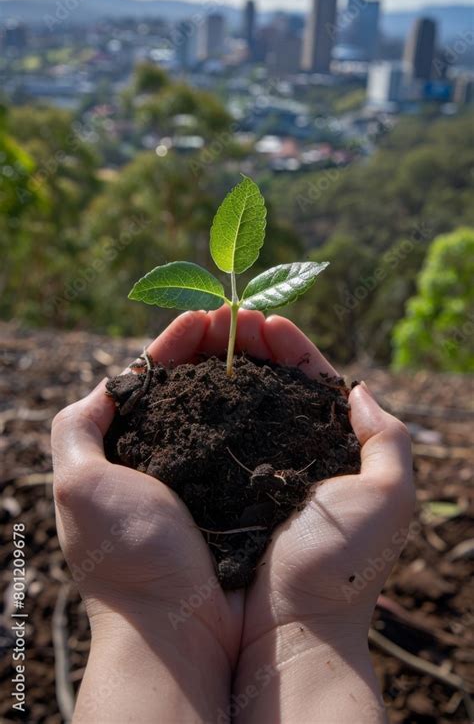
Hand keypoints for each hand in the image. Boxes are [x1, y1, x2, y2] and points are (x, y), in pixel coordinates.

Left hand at [51, 310, 257, 721]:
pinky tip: (283, 381)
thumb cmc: (126, 555)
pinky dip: (272, 405)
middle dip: (218, 346)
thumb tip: (110, 384)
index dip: (177, 344)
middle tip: (241, 317)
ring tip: (264, 333)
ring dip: (248, 366)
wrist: (177, 630)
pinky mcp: (249, 493)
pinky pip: (264, 437)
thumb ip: (78, 426)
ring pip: (234, 405)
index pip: (154, 380)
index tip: (203, 317)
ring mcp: (214, 477)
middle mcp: (174, 461)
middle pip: (198, 386)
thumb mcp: (79, 483)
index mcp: (131, 453)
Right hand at [228, 312, 414, 722]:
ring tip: (205, 336)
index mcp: (337, 452)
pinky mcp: (222, 490)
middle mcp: (296, 458)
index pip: (315, 384)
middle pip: (273, 387)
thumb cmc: (343, 564)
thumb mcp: (388, 495)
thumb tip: (360, 391)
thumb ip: (389, 439)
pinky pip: (213, 438)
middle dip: (253, 348)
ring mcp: (257, 473)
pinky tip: (189, 384)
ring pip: (240, 405)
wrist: (291, 629)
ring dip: (226, 368)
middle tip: (229, 318)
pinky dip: (203, 407)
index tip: (267, 320)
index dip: (293, 348)